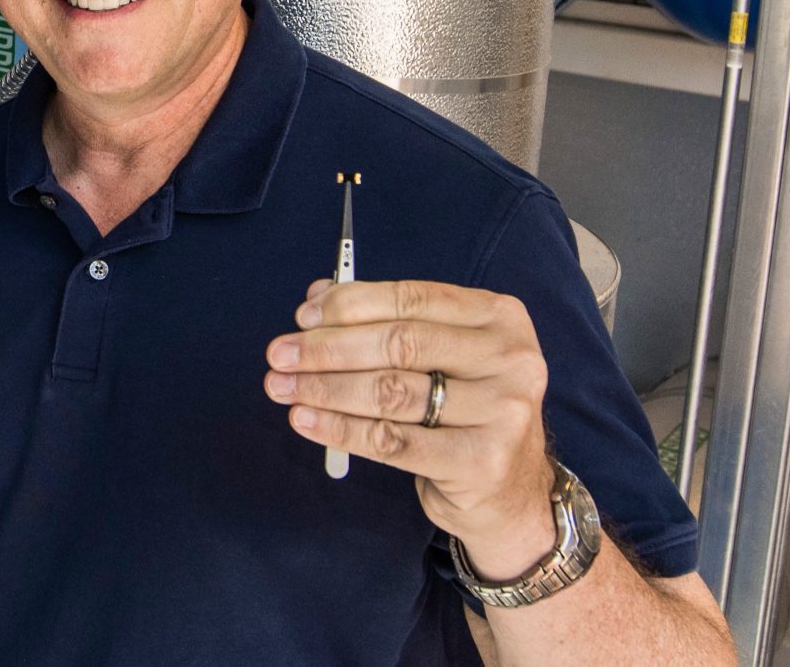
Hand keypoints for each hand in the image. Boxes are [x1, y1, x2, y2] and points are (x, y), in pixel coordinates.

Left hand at [264, 278, 559, 579]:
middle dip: (327, 348)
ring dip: (325, 388)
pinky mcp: (481, 461)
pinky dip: (340, 428)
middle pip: (398, 344)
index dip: (349, 305)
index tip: (302, 317)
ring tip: (282, 387)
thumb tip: (318, 297)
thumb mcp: (440, 357)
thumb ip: (387, 321)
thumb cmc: (463, 410)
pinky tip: (306, 420)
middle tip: (279, 355)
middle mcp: (510, 360)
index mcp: (499, 317)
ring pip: (391, 392)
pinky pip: (392, 439)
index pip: (411, 299)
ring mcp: (503, 412)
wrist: (508, 491)